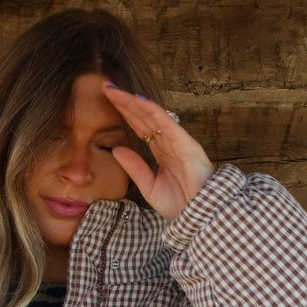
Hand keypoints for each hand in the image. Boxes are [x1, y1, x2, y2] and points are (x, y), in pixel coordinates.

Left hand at [102, 82, 214, 222]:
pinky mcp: (185, 143)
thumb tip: (116, 150)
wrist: (199, 219)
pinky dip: (151, 110)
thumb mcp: (149, 187)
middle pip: (143, 118)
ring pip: (152, 116)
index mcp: (162, 153)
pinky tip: (135, 100)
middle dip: (125, 103)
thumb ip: (135, 168)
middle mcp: (169, 143)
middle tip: (106, 87)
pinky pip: (166, 122)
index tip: (108, 102)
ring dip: (132, 101)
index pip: (140, 128)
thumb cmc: (180, 205)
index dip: (125, 114)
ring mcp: (178, 141)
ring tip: (113, 90)